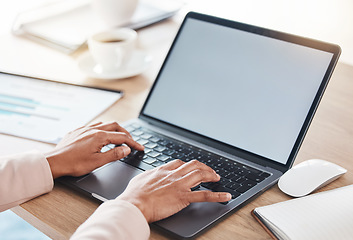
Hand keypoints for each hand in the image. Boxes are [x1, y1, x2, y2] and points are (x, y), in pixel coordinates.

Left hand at [45, 122, 143, 178]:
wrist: (54, 162)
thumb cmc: (74, 164)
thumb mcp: (97, 162)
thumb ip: (114, 154)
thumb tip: (126, 149)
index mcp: (100, 136)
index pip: (122, 138)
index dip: (133, 143)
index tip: (140, 148)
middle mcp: (93, 129)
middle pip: (115, 126)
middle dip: (126, 133)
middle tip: (131, 142)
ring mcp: (84, 129)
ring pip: (104, 124)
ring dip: (114, 129)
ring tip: (118, 138)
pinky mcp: (77, 131)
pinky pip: (93, 126)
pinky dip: (102, 129)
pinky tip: (100, 136)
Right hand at [117, 159, 231, 222]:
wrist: (135, 204)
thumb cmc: (134, 195)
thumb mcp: (140, 179)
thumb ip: (149, 176)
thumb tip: (149, 177)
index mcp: (163, 170)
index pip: (179, 163)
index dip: (189, 165)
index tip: (192, 167)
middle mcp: (173, 175)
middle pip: (193, 165)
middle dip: (204, 167)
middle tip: (210, 171)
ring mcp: (180, 185)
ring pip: (201, 175)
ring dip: (211, 175)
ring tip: (217, 178)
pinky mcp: (183, 197)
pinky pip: (204, 195)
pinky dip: (218, 196)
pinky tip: (226, 196)